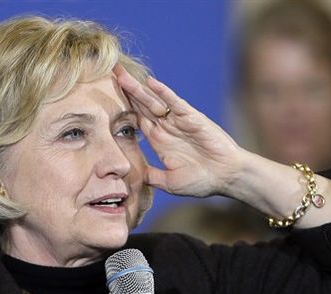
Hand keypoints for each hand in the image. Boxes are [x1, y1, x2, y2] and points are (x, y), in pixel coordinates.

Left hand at [114, 64, 241, 197]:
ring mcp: (178, 121)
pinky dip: (163, 92)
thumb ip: (151, 176)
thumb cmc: (201, 180)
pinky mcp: (192, 118)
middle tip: (108, 75)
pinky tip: (150, 82)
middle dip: (125, 91)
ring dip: (137, 88)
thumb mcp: (169, 182)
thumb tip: (133, 177)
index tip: (104, 99)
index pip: (136, 120)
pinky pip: (175, 102)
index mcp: (160, 141)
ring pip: (153, 101)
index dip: (121, 109)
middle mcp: (167, 127)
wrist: (226, 177)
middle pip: (141, 105)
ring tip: (120, 74)